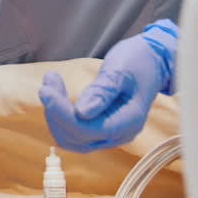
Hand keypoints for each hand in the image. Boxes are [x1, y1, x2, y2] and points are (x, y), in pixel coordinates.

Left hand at [39, 20, 178, 152]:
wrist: (152, 60)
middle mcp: (120, 134)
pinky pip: (74, 131)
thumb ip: (102, 91)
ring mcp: (110, 134)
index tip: (45, 90)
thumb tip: (82, 112)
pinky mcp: (101, 128)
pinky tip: (58, 93)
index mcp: (129, 121)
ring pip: (71, 137)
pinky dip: (61, 114)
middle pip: (75, 136)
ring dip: (55, 113)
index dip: (62, 113)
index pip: (87, 129)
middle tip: (50, 78)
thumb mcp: (120, 69)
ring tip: (51, 82)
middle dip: (56, 110)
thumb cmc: (138, 60)